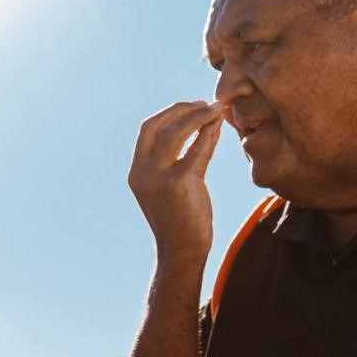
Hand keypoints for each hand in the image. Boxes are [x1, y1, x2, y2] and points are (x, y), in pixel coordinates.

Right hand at [128, 100, 223, 263]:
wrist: (183, 252)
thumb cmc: (183, 220)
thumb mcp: (176, 185)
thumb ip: (183, 158)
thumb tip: (205, 126)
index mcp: (137, 173)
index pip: (148, 130)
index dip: (169, 113)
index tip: (191, 107)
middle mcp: (142, 173)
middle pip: (158, 125)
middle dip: (183, 109)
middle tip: (206, 104)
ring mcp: (158, 177)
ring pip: (177, 132)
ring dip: (198, 116)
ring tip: (217, 110)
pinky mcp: (178, 183)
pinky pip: (196, 149)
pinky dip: (209, 134)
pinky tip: (219, 128)